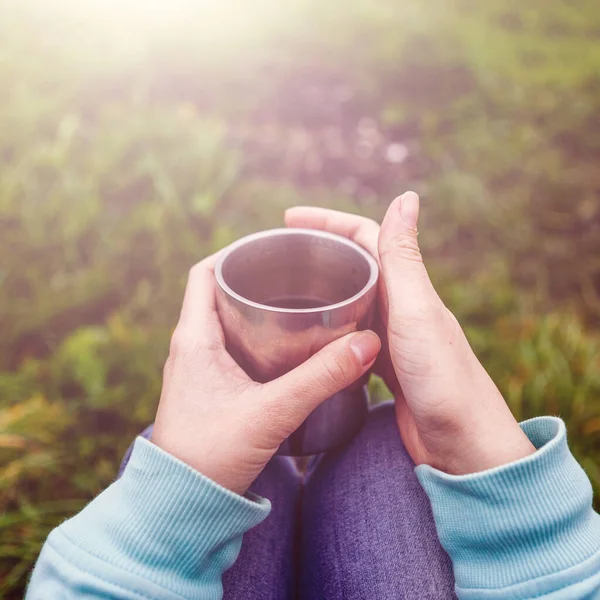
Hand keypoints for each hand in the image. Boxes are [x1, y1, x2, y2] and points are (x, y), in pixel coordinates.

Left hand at [151, 254, 380, 493]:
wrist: (182, 504)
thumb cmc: (212, 455)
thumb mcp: (272, 412)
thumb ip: (320, 378)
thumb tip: (367, 343)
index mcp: (194, 338)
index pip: (204, 273)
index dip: (233, 251)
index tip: (271, 244)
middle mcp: (190, 346)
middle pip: (217, 291)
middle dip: (253, 275)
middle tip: (294, 270)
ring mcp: (198, 368)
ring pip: (225, 319)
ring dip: (253, 306)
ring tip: (294, 298)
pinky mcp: (209, 387)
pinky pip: (231, 345)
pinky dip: (255, 335)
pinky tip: (284, 344)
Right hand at [286, 193, 534, 474]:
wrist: (463, 445)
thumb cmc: (442, 379)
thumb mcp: (416, 312)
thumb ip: (404, 259)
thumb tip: (407, 196)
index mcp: (408, 287)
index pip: (364, 236)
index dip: (327, 221)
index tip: (288, 218)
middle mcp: (401, 306)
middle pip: (355, 264)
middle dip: (319, 250)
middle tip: (279, 250)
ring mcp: (393, 336)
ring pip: (353, 300)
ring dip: (323, 286)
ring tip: (287, 288)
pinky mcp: (385, 366)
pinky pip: (352, 335)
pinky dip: (331, 325)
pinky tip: (312, 335)